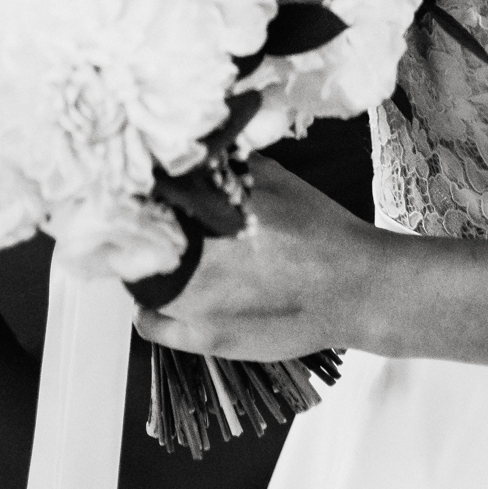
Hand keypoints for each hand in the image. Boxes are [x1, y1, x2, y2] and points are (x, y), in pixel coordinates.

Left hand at [133, 157, 381, 362]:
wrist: (353, 288)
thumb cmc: (318, 230)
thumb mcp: (272, 177)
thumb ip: (225, 164)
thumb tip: (189, 150)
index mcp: (207, 213)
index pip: (140, 200)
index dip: (133, 196)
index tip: (135, 193)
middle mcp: (193, 258)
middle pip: (136, 241)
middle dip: (139, 230)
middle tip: (149, 224)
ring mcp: (195, 303)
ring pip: (139, 282)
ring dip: (144, 268)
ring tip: (162, 258)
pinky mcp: (204, 338)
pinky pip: (150, 324)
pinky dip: (148, 309)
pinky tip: (160, 296)